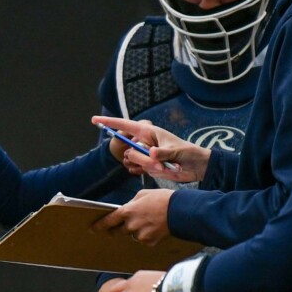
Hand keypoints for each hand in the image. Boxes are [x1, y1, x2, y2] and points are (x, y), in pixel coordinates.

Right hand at [92, 115, 209, 181]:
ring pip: (132, 161)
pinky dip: (144, 171)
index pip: (125, 125)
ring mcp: (145, 154)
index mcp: (149, 132)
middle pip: (130, 150)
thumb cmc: (189, 153)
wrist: (197, 167)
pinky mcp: (147, 165)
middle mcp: (145, 142)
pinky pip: (135, 168)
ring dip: (146, 167)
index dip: (110, 122)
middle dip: (143, 160)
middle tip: (160, 165)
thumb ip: (163, 152)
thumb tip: (151, 152)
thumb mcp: (177, 151)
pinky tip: (156, 171)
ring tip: (163, 168)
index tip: (94, 119)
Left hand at [93, 188, 174, 244]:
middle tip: (128, 224)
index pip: (108, 221)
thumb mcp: (143, 194)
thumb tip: (128, 208)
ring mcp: (140, 235)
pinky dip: (148, 236)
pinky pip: (145, 240)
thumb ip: (131, 203)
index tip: (93, 229)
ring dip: (137, 231)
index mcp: (127, 211)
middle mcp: (131, 225)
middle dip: (120, 229)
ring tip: (151, 221)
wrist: (180, 210)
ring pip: (134, 235)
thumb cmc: (162, 199)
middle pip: (119, 232)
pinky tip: (157, 228)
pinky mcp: (149, 242)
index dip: (99, 226)